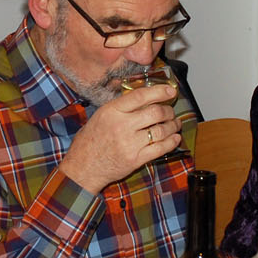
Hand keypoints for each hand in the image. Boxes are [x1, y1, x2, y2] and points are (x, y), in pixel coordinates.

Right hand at [59, 84, 181, 194]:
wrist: (83, 167)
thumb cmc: (90, 140)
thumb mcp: (101, 115)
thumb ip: (121, 106)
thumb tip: (145, 97)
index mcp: (112, 111)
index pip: (140, 96)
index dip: (159, 91)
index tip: (170, 90)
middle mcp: (122, 125)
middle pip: (155, 112)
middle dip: (168, 111)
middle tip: (170, 111)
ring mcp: (130, 144)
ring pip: (161, 130)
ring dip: (172, 126)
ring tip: (174, 124)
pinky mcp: (136, 159)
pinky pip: (160, 148)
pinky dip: (171, 142)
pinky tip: (175, 138)